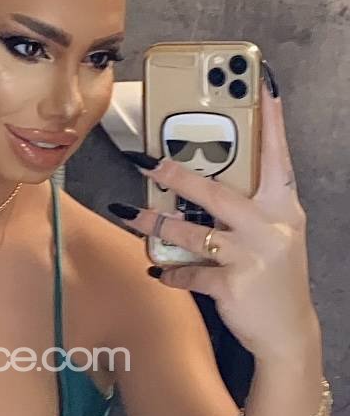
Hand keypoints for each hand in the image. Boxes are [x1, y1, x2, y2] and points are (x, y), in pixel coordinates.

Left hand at [112, 67, 317, 361]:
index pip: (278, 155)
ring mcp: (251, 256)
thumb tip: (205, 179)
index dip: (271, 120)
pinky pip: (188, 273)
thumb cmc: (275, 275)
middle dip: (177, 176)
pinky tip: (156, 269)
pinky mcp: (232, 285)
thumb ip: (251, 206)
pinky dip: (169, 272)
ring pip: (192, 232)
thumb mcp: (276, 233)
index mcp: (283, 206)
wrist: (288, 331)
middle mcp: (271, 226)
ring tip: (128, 214)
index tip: (262, 84)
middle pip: (217, 192)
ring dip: (155, 224)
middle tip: (147, 162)